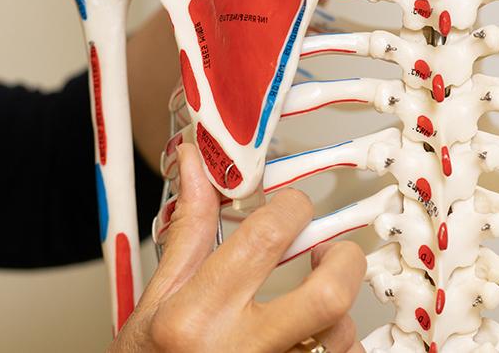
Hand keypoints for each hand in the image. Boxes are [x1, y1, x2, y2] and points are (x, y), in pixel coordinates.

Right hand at [112, 143, 366, 352]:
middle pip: (328, 295)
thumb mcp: (154, 303)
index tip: (293, 210)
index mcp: (194, 319)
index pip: (265, 238)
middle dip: (343, 261)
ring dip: (340, 317)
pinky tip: (313, 343)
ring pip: (342, 338)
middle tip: (332, 253)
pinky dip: (337, 348)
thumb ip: (187, 234)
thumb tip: (195, 163)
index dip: (293, 209)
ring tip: (315, 312)